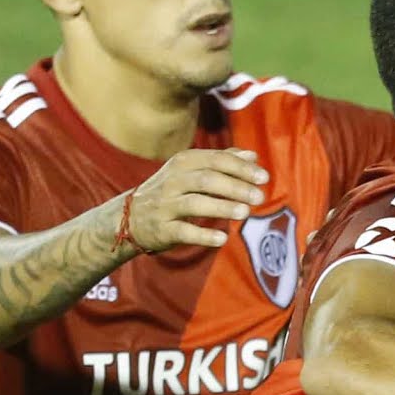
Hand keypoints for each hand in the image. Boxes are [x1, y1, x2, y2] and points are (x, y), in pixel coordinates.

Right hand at [127, 148, 270, 251]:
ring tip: (245, 212)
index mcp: (182, 163)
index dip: (241, 168)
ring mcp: (165, 205)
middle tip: (260, 196)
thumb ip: (221, 162)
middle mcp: (172, 181)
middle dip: (235, 187)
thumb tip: (252, 156)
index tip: (264, 177)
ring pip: (195, 203)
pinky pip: (183, 231)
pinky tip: (222, 239)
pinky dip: (203, 236)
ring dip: (221, 207)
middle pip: (206, 179)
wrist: (130, 218)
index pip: (215, 160)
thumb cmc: (171, 192)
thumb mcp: (191, 171)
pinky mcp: (161, 229)